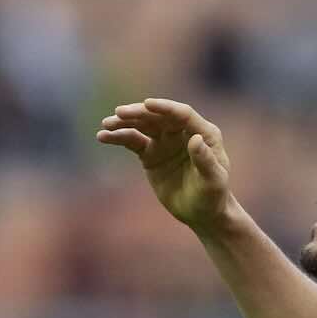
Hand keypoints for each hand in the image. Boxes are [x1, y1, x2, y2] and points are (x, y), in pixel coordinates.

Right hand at [97, 98, 233, 231]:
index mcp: (204, 133)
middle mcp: (183, 132)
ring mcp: (165, 142)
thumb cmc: (213, 196)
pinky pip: (133, 141)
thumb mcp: (213, 181)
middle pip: (159, 116)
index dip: (165, 108)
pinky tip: (103, 136)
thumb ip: (205, 160)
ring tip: (106, 125)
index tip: (147, 104)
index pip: (182, 114)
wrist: (201, 213)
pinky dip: (119, 138)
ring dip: (124, 123)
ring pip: (143, 126)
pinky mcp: (151, 154)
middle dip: (139, 113)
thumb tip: (195, 140)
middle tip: (119, 113)